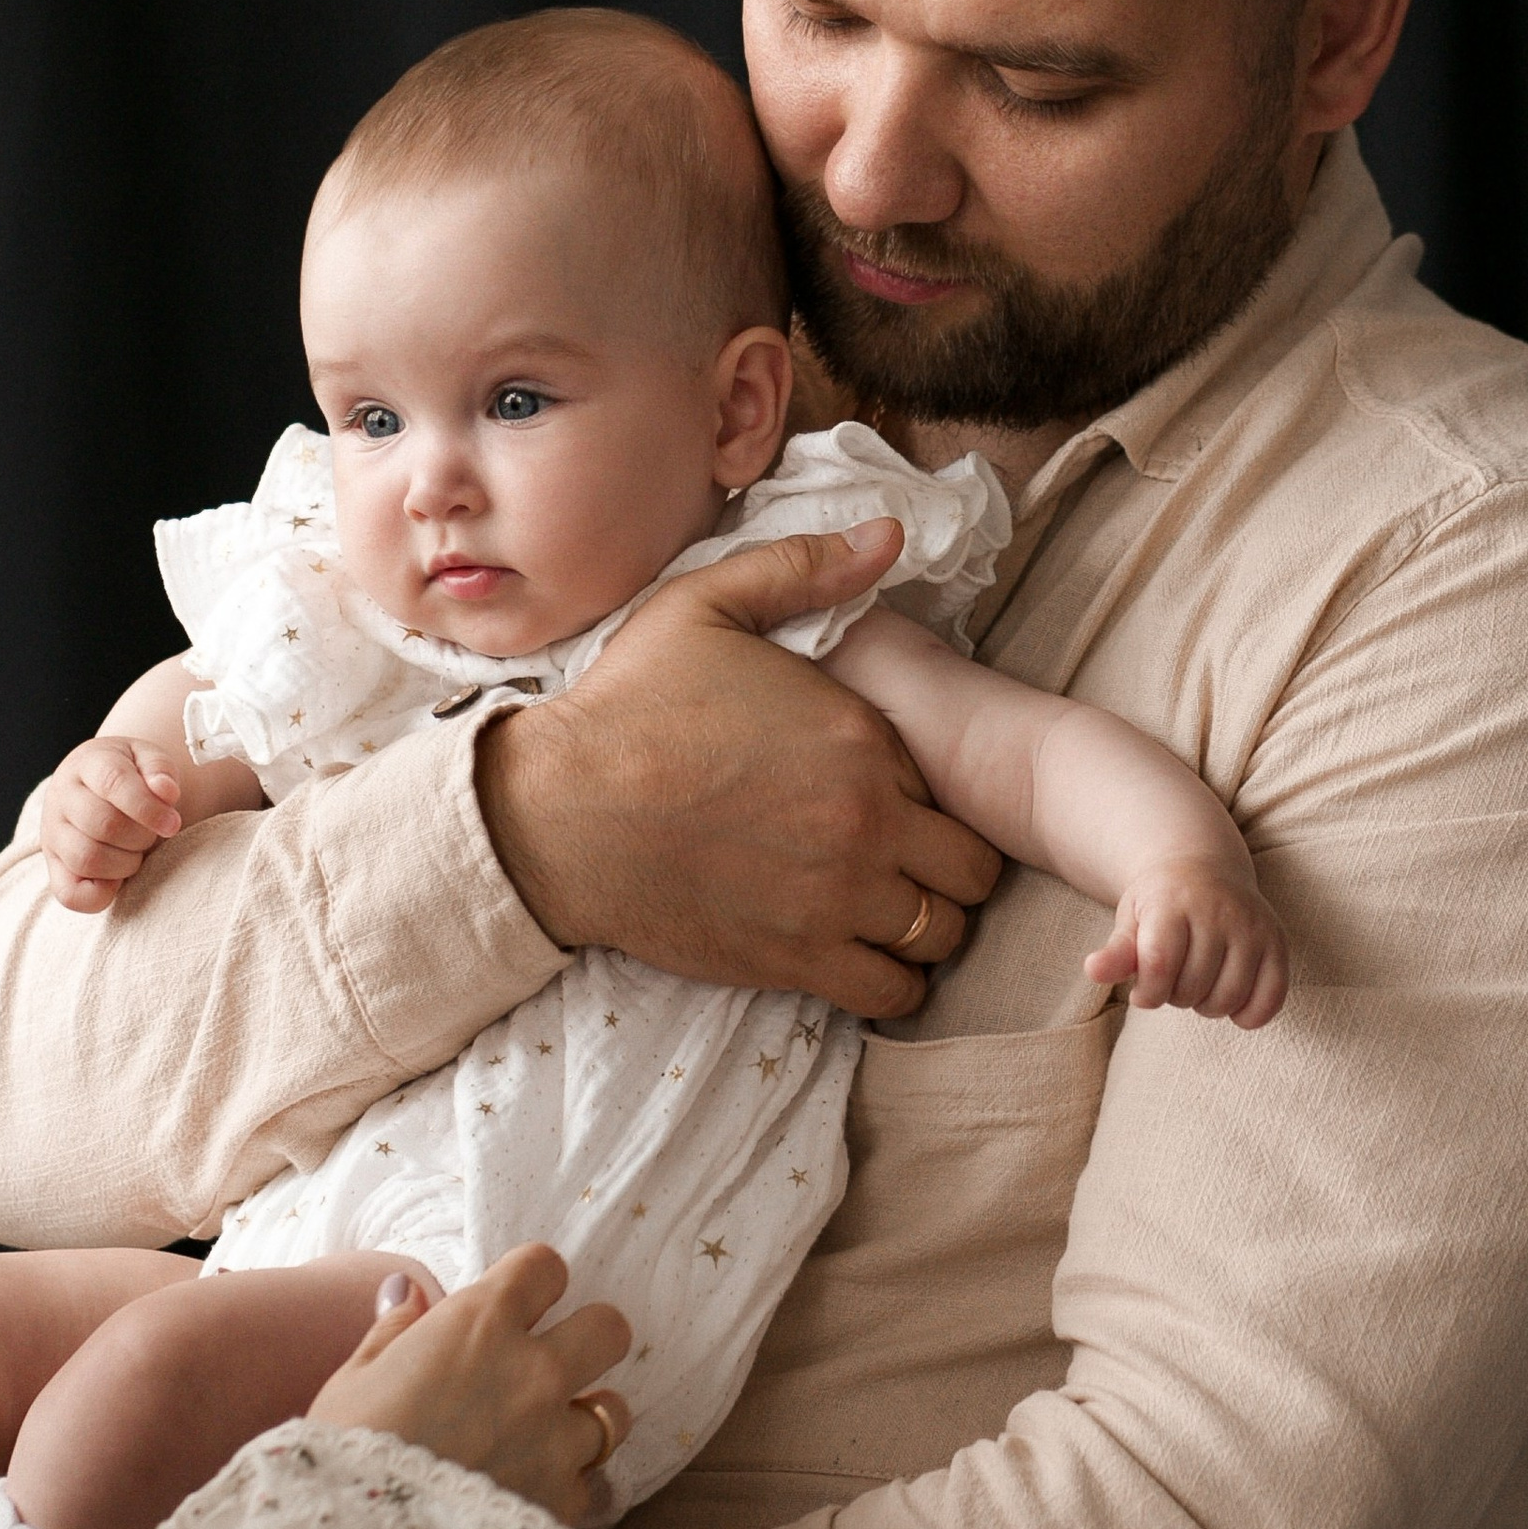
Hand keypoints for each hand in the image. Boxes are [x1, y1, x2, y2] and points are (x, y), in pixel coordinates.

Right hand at [40, 737, 183, 911]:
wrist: (98, 785)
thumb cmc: (131, 775)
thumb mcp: (148, 759)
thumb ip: (160, 770)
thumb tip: (166, 792)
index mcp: (87, 763)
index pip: (114, 783)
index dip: (148, 807)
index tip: (173, 824)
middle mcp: (61, 796)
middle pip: (103, 824)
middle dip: (141, 836)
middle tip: (151, 834)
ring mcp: (52, 833)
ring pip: (87, 859)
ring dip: (126, 863)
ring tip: (135, 850)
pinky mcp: (53, 866)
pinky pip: (70, 894)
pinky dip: (101, 894)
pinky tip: (117, 877)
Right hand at [308, 1245, 633, 1527]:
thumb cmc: (345, 1454)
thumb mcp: (354, 1380)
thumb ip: (394, 1331)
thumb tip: (406, 1291)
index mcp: (480, 1325)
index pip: (545, 1267)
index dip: (532, 1280)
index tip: (516, 1300)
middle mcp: (534, 1373)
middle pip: (609, 1329)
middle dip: (589, 1337)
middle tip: (554, 1359)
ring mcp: (558, 1440)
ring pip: (614, 1412)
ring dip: (586, 1418)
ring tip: (547, 1437)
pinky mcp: (565, 1503)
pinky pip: (589, 1484)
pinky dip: (566, 1486)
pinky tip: (530, 1494)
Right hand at [476, 524, 1002, 1017]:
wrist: (556, 812)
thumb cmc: (628, 707)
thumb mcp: (707, 604)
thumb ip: (806, 569)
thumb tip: (890, 535)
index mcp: (858, 737)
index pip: (950, 781)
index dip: (930, 791)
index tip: (890, 797)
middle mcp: (864, 822)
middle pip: (971, 868)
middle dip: (950, 864)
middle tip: (906, 859)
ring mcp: (835, 899)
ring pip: (941, 933)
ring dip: (925, 922)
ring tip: (885, 908)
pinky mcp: (797, 960)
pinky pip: (893, 994)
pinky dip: (893, 982)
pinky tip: (862, 955)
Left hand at [1086, 857, 1289, 1026]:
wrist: (1204, 866)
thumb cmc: (1159, 903)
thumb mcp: (1131, 920)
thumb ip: (1116, 951)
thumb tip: (1093, 971)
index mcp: (1173, 903)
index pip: (1159, 966)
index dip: (1148, 993)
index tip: (1143, 991)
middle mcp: (1218, 910)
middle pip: (1192, 987)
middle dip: (1175, 996)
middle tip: (1174, 979)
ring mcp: (1252, 925)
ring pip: (1228, 998)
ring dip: (1207, 1006)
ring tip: (1199, 984)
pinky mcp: (1277, 941)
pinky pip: (1270, 998)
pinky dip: (1249, 1015)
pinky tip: (1232, 1003)